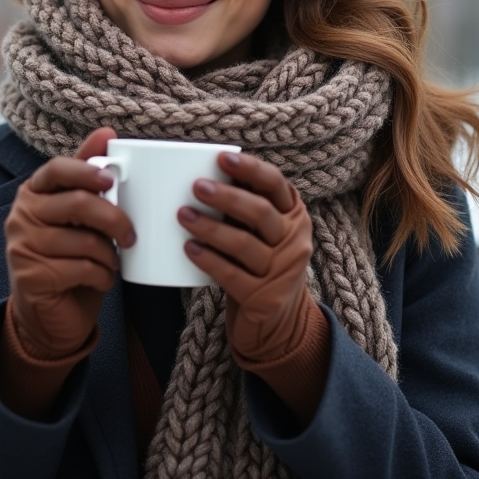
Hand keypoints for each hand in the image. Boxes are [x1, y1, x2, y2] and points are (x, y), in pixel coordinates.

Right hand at [4, 127, 135, 357]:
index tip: (111, 179)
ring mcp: (22, 247)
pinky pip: (82, 268)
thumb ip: (88, 177)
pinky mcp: (31, 277)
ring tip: (111, 261)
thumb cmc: (69, 256)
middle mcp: (20, 216)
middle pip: (77, 204)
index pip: (56, 169)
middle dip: (114, 218)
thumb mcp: (80, 215)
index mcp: (33, 193)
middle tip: (131, 234)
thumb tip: (107, 132)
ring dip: (109, 254)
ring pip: (84, 240)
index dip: (85, 170)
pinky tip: (101, 279)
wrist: (49, 315)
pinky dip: (103, 276)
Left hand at [178, 152, 314, 362]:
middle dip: (226, 197)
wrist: (278, 320)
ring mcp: (283, 270)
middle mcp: (295, 240)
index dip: (250, 169)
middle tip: (196, 186)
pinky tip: (190, 248)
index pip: (276, 184)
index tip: (222, 157)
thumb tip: (200, 169)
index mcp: (293, 214)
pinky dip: (210, 260)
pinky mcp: (266, 298)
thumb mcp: (260, 231)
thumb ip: (243, 205)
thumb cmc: (258, 261)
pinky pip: (233, 275)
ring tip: (183, 215)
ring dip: (210, 227)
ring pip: (244, 244)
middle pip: (260, 213)